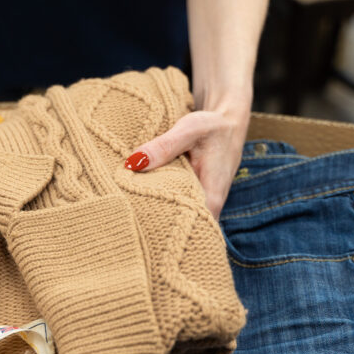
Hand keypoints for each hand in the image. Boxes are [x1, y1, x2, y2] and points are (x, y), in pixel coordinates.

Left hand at [124, 107, 249, 218]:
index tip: (137, 225)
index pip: (189, 228)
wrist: (228, 123)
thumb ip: (164, 146)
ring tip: (128, 208)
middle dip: (153, 225)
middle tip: (125, 216)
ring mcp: (199, 204)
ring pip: (174, 217)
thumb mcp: (189, 130)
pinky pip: (173, 206)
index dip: (164, 230)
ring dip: (154, 213)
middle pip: (177, 227)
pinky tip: (138, 197)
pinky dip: (158, 201)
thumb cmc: (213, 127)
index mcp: (211, 197)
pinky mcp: (191, 197)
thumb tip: (133, 162)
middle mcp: (207, 207)